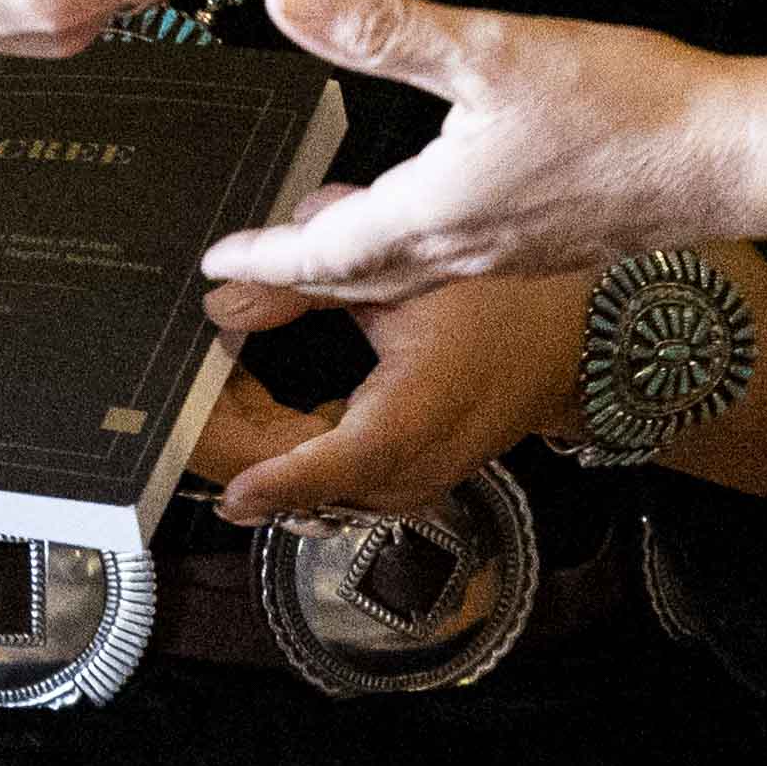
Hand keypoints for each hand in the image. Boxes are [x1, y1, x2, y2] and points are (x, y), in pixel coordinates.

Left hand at [190, 265, 587, 525]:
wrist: (580, 335)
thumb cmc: (501, 295)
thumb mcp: (400, 268)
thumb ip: (305, 278)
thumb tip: (223, 297)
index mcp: (417, 416)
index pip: (334, 467)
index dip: (277, 483)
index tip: (228, 493)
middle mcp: (418, 466)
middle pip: (317, 492)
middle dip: (248, 468)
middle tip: (186, 429)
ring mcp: (421, 481)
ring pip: (330, 497)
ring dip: (273, 471)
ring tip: (213, 428)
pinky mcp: (419, 478)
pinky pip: (350, 488)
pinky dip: (305, 467)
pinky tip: (263, 431)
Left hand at [193, 0, 766, 302]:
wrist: (733, 154)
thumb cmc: (629, 109)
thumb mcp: (491, 50)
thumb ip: (383, 27)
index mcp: (439, 211)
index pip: (324, 252)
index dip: (263, 257)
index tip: (218, 263)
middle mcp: (470, 248)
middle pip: (360, 275)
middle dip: (296, 279)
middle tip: (246, 276)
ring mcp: (517, 250)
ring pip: (411, 272)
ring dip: (356, 268)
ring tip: (322, 248)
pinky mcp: (556, 239)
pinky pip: (459, 260)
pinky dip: (417, 252)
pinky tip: (429, 219)